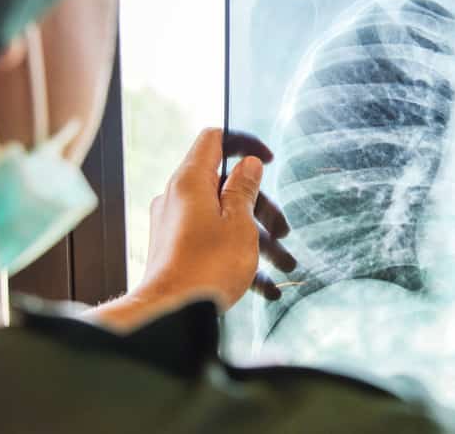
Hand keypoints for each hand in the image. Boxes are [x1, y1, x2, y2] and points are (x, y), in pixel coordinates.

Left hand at [83, 128, 295, 328]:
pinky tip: (266, 286)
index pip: (215, 140)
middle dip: (260, 206)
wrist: (170, 315)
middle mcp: (178, 198)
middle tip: (283, 229)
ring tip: (285, 263)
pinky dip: (238, 256)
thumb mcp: (239, 223)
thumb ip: (244, 189)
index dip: (244, 144)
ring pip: (223, 218)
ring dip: (257, 237)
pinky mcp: (176, 250)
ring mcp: (175, 225)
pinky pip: (212, 242)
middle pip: (224, 184)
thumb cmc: (206, 269)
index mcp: (190, 182)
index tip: (268, 160)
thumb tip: (248, 164)